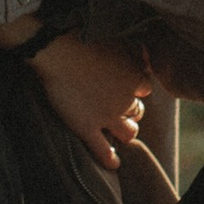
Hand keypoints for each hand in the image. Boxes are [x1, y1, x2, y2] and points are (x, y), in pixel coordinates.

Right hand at [28, 31, 151, 169]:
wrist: (59, 51)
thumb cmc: (85, 39)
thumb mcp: (118, 41)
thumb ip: (134, 52)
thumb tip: (145, 59)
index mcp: (135, 79)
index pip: (144, 90)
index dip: (135, 89)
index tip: (125, 87)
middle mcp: (126, 101)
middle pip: (137, 112)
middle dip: (131, 110)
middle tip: (118, 107)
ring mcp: (107, 117)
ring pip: (128, 133)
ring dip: (126, 131)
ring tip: (118, 130)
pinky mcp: (87, 127)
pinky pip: (103, 150)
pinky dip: (110, 159)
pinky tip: (114, 164)